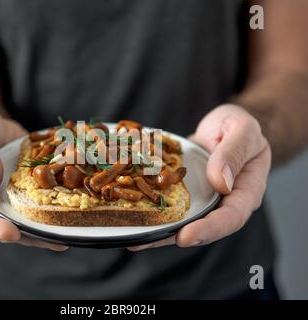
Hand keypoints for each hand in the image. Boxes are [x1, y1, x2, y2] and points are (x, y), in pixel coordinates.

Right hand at [0, 100, 67, 250]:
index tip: (10, 233)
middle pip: (4, 224)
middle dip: (29, 235)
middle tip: (53, 241)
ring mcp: (8, 196)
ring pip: (26, 217)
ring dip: (47, 227)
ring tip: (68, 235)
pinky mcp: (26, 187)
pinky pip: (40, 198)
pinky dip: (56, 203)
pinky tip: (75, 206)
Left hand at [129, 104, 270, 250]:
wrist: (224, 124)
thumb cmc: (239, 126)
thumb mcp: (242, 130)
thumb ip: (233, 154)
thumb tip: (220, 183)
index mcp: (245, 192)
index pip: (230, 218)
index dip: (208, 229)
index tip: (185, 237)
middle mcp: (221, 202)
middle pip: (200, 226)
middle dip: (172, 236)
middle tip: (146, 240)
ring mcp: (201, 198)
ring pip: (181, 218)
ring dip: (157, 228)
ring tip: (133, 237)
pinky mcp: (184, 191)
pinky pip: (169, 201)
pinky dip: (151, 206)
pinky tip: (130, 209)